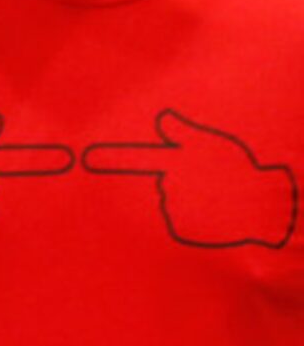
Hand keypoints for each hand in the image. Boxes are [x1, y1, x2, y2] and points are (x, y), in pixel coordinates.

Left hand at [83, 109, 297, 247]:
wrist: (263, 206)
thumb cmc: (240, 170)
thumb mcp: (214, 143)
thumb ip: (183, 132)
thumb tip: (162, 117)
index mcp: (176, 161)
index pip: (139, 157)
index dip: (110, 157)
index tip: (83, 158)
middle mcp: (169, 184)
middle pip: (163, 182)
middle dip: (181, 182)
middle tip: (209, 182)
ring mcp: (173, 207)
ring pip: (171, 202)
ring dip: (188, 200)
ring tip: (215, 197)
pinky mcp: (180, 228)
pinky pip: (178, 221)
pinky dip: (191, 219)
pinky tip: (211, 215)